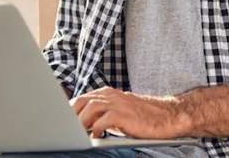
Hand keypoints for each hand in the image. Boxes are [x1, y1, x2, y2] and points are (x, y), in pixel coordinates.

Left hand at [71, 86, 190, 139]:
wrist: (166, 116)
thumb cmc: (141, 116)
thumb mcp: (117, 112)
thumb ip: (100, 114)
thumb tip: (81, 125)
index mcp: (106, 93)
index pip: (80, 99)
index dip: (69, 112)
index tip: (62, 123)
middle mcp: (109, 95)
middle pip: (80, 101)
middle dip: (71, 117)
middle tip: (68, 131)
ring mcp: (117, 103)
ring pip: (89, 109)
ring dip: (81, 123)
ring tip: (79, 135)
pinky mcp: (123, 114)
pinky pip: (103, 120)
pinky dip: (96, 129)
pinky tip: (97, 136)